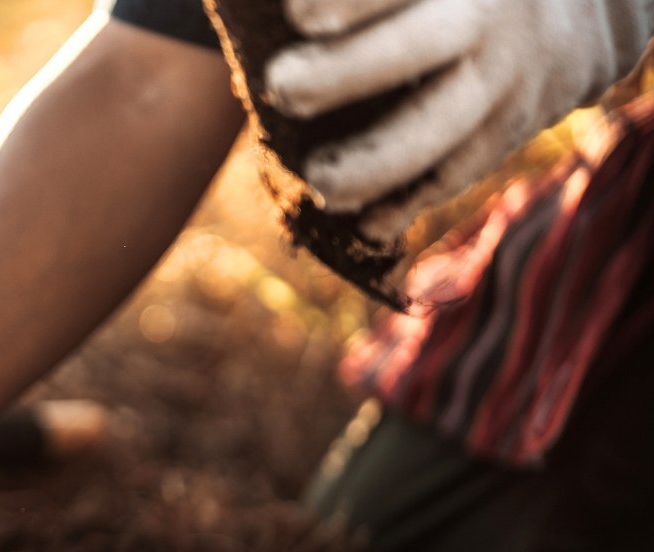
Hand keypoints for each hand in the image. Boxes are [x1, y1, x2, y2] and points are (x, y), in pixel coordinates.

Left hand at [264, 0, 651, 238]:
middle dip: (346, 72)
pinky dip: (410, 201)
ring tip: (320, 180)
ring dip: (375, 163)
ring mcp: (504, 76)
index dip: (349, 1)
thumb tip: (279, 11)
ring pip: (441, 128)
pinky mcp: (511, 126)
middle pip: (417, 47)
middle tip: (280, 86)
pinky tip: (365, 224)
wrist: (576, 5)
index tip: (296, 16)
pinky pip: (460, 171)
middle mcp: (484, 17)